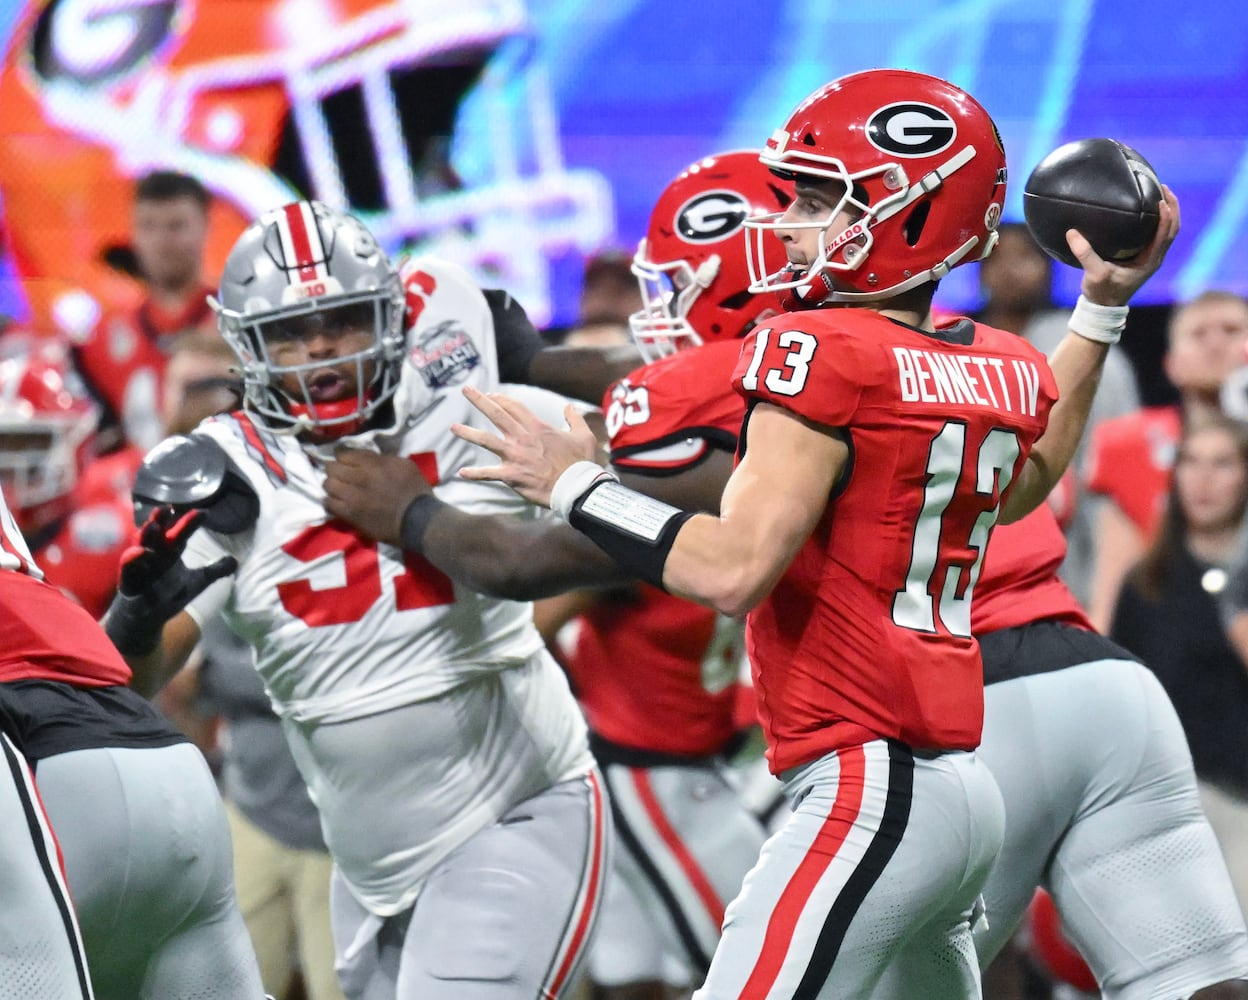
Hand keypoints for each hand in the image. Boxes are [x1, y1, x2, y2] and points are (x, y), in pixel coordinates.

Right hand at [120, 506, 234, 600]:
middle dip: (160, 520)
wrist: (148, 617)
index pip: (181, 533)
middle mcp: (154, 554)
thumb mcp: (197, 582)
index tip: (203, 514)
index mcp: (170, 551)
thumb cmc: (169, 594)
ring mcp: (140, 567)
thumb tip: (235, 561)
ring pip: (141, 547)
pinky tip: (140, 553)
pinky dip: (132, 561)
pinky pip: (128, 569)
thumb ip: (215, 570)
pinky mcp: (129, 582)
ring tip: (152, 526)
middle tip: (166, 508)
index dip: (190, 523)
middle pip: (157, 534)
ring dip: (146, 536)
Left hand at [324, 448, 433, 545]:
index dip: (342, 456)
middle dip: (335, 469)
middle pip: (331, 468)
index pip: (344, 454)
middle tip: (341, 474)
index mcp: (373, 464)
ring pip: (328, 485)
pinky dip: (330, 501)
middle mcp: (359, 478)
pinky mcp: (350, 515)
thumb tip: (364, 457)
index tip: (345, 461)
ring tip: (338, 489)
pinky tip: (337, 502)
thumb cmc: (415, 491)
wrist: (418, 520)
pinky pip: (329, 504)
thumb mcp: (404, 465)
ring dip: (332, 485)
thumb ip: (381, 458)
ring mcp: (352, 498)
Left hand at [451, 385, 598, 507]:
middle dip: (480, 400)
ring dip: (468, 433)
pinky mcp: (512, 475)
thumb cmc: (581, 463)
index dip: (502, 399)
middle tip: (466, 389)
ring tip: (453, 427)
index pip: (515, 407)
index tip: (491, 394)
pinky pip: (489, 474)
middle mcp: (522, 438)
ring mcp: (515, 456)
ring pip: (486, 440)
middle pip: (497, 414)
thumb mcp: (583, 436)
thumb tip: (569, 407)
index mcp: (538, 427)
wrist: (576, 487)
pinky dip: (475, 474)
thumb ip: (575, 419)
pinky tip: (461, 473)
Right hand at [1069, 184, 1180, 306]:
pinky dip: (1159, 221)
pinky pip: (1158, 234)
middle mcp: (1155, 257)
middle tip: (1164, 188)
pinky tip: (1147, 211)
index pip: (1165, 234)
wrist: (1104, 307)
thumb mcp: (1094, 274)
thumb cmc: (1102, 292)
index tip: (1160, 198)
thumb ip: (1085, 254)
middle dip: (1172, 207)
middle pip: (1173, 228)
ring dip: (1168, 212)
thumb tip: (1072, 232)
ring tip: (1160, 194)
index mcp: (1150, 261)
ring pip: (1168, 230)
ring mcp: (1151, 257)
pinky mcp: (1144, 256)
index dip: (1166, 215)